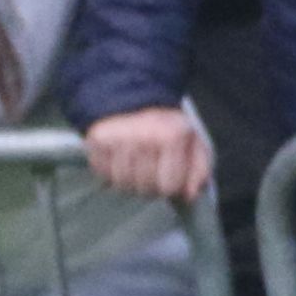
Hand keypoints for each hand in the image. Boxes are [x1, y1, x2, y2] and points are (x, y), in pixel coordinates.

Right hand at [84, 106, 209, 202]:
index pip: (170, 186)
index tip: (169, 177)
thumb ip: (199, 171)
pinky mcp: (96, 140)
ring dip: (130, 182)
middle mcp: (143, 135)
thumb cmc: (166, 128)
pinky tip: (120, 162)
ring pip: (123, 184)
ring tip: (136, 168)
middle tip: (152, 173)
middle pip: (145, 188)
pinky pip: (103, 175)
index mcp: (172, 135)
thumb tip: (190, 196)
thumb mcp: (193, 144)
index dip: (171, 187)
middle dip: (151, 187)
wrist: (134, 99)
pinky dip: (111, 174)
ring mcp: (118, 138)